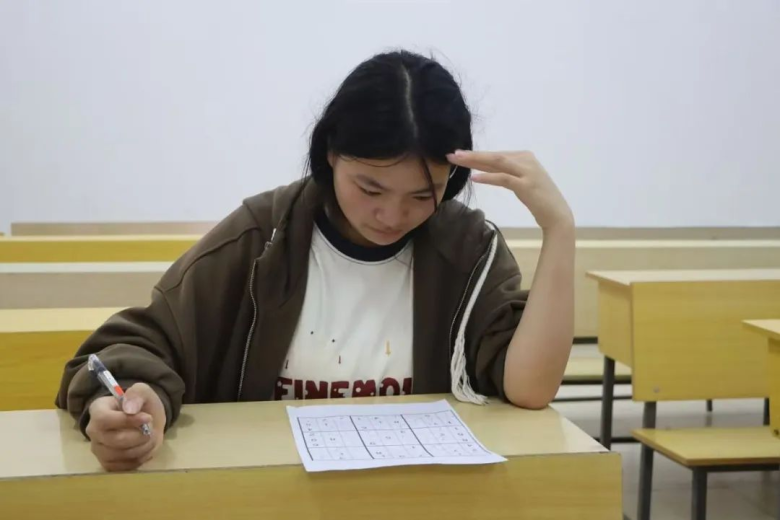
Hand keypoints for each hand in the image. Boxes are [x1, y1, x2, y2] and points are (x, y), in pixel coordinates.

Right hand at [86, 382, 165, 471]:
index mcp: (98, 409)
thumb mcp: (142, 391)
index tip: (147, 417)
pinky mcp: (107, 464)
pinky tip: (144, 446)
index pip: (104, 419)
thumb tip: (130, 409)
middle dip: (141, 435)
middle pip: (117, 440)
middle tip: (151, 428)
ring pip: (123, 455)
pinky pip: (126, 466)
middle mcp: (93, 431)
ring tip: (149, 436)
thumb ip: (137, 394)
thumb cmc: (140, 405)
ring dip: (144, 446)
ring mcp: (98, 449)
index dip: (127, 421)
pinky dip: (141, 457)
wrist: (146, 421)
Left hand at [447, 150, 573, 231]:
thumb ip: (504, 173)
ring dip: (476, 160)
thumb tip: (482, 168)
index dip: (476, 154)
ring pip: (497, 162)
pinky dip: (488, 177)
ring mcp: (527, 171)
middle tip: (452, 155)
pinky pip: (503, 178)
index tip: (458, 155)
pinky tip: (474, 177)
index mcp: (524, 157)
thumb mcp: (519, 182)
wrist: (557, 215)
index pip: (495, 154)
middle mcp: (526, 160)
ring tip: (458, 160)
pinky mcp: (526, 185)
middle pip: (494, 156)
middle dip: (471, 155)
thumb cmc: (538, 200)